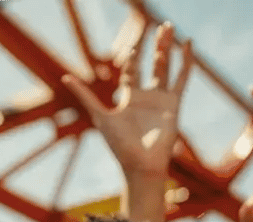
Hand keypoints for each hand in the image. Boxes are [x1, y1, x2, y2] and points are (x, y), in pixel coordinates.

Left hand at [62, 21, 193, 180]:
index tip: (133, 48)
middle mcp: (146, 97)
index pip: (132, 72)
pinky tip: (188, 45)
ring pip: (166, 67)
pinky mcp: (174, 104)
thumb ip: (84, 95)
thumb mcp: (99, 115)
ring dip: (168, 47)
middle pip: (152, 64)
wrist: (141, 164)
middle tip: (160, 26)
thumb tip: (64, 77)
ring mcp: (161, 100)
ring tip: (170, 27)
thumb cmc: (119, 145)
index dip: (133, 58)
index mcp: (129, 99)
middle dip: (155, 45)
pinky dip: (186, 62)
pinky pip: (182, 79)